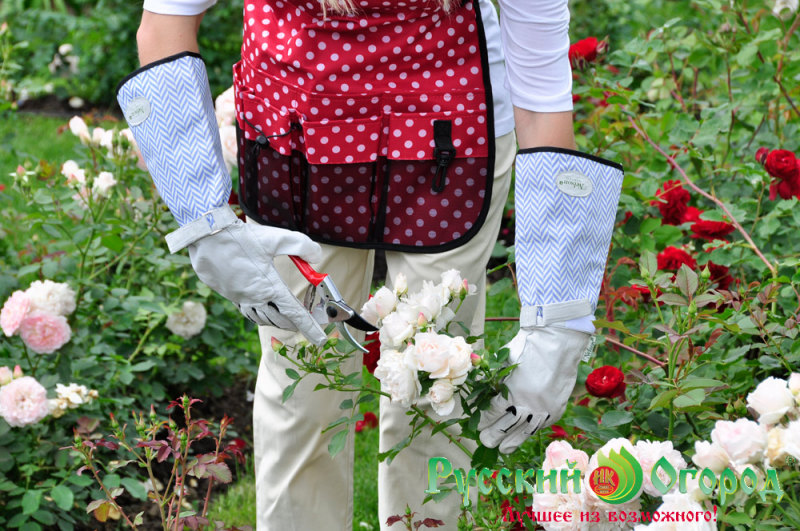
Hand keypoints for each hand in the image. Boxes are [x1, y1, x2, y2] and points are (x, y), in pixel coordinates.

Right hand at [187, 220, 327, 346]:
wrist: (206, 238)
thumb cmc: (242, 238)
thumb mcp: (277, 238)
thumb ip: (302, 246)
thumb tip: (317, 257)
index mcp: (270, 288)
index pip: (296, 314)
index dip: (310, 328)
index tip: (320, 339)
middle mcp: (255, 298)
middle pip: (280, 319)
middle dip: (295, 324)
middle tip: (305, 323)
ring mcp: (241, 299)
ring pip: (263, 319)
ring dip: (278, 321)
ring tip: (287, 320)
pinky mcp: (230, 295)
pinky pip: (249, 312)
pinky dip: (260, 315)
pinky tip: (262, 308)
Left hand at [477, 326, 589, 453]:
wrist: (559, 341)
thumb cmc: (528, 346)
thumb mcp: (504, 361)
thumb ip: (493, 378)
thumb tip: (481, 392)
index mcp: (513, 392)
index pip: (493, 413)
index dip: (484, 421)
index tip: (478, 425)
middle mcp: (529, 404)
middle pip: (507, 427)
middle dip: (494, 436)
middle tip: (485, 441)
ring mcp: (544, 409)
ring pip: (525, 432)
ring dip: (512, 442)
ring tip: (503, 449)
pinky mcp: (556, 409)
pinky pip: (541, 425)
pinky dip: (530, 432)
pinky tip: (522, 435)